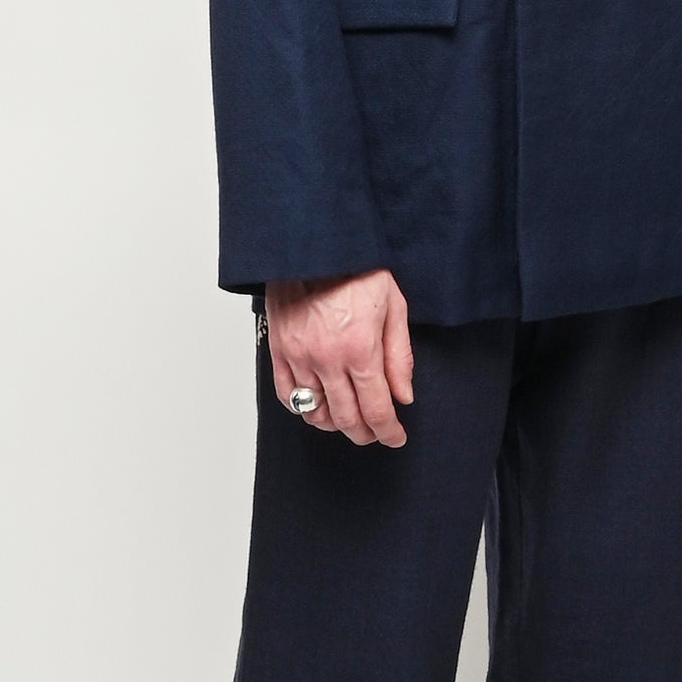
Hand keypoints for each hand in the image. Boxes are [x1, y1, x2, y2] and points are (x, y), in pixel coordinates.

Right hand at [264, 269, 413, 446]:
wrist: (315, 243)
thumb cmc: (357, 267)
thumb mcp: (394, 306)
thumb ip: (399, 356)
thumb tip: (403, 395)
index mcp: (360, 349)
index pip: (375, 409)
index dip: (388, 431)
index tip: (396, 437)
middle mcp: (327, 360)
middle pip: (346, 418)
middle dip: (365, 432)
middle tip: (376, 432)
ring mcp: (299, 357)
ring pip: (316, 412)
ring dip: (336, 423)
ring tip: (349, 419)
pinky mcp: (278, 350)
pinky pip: (287, 395)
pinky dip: (303, 408)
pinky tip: (318, 406)